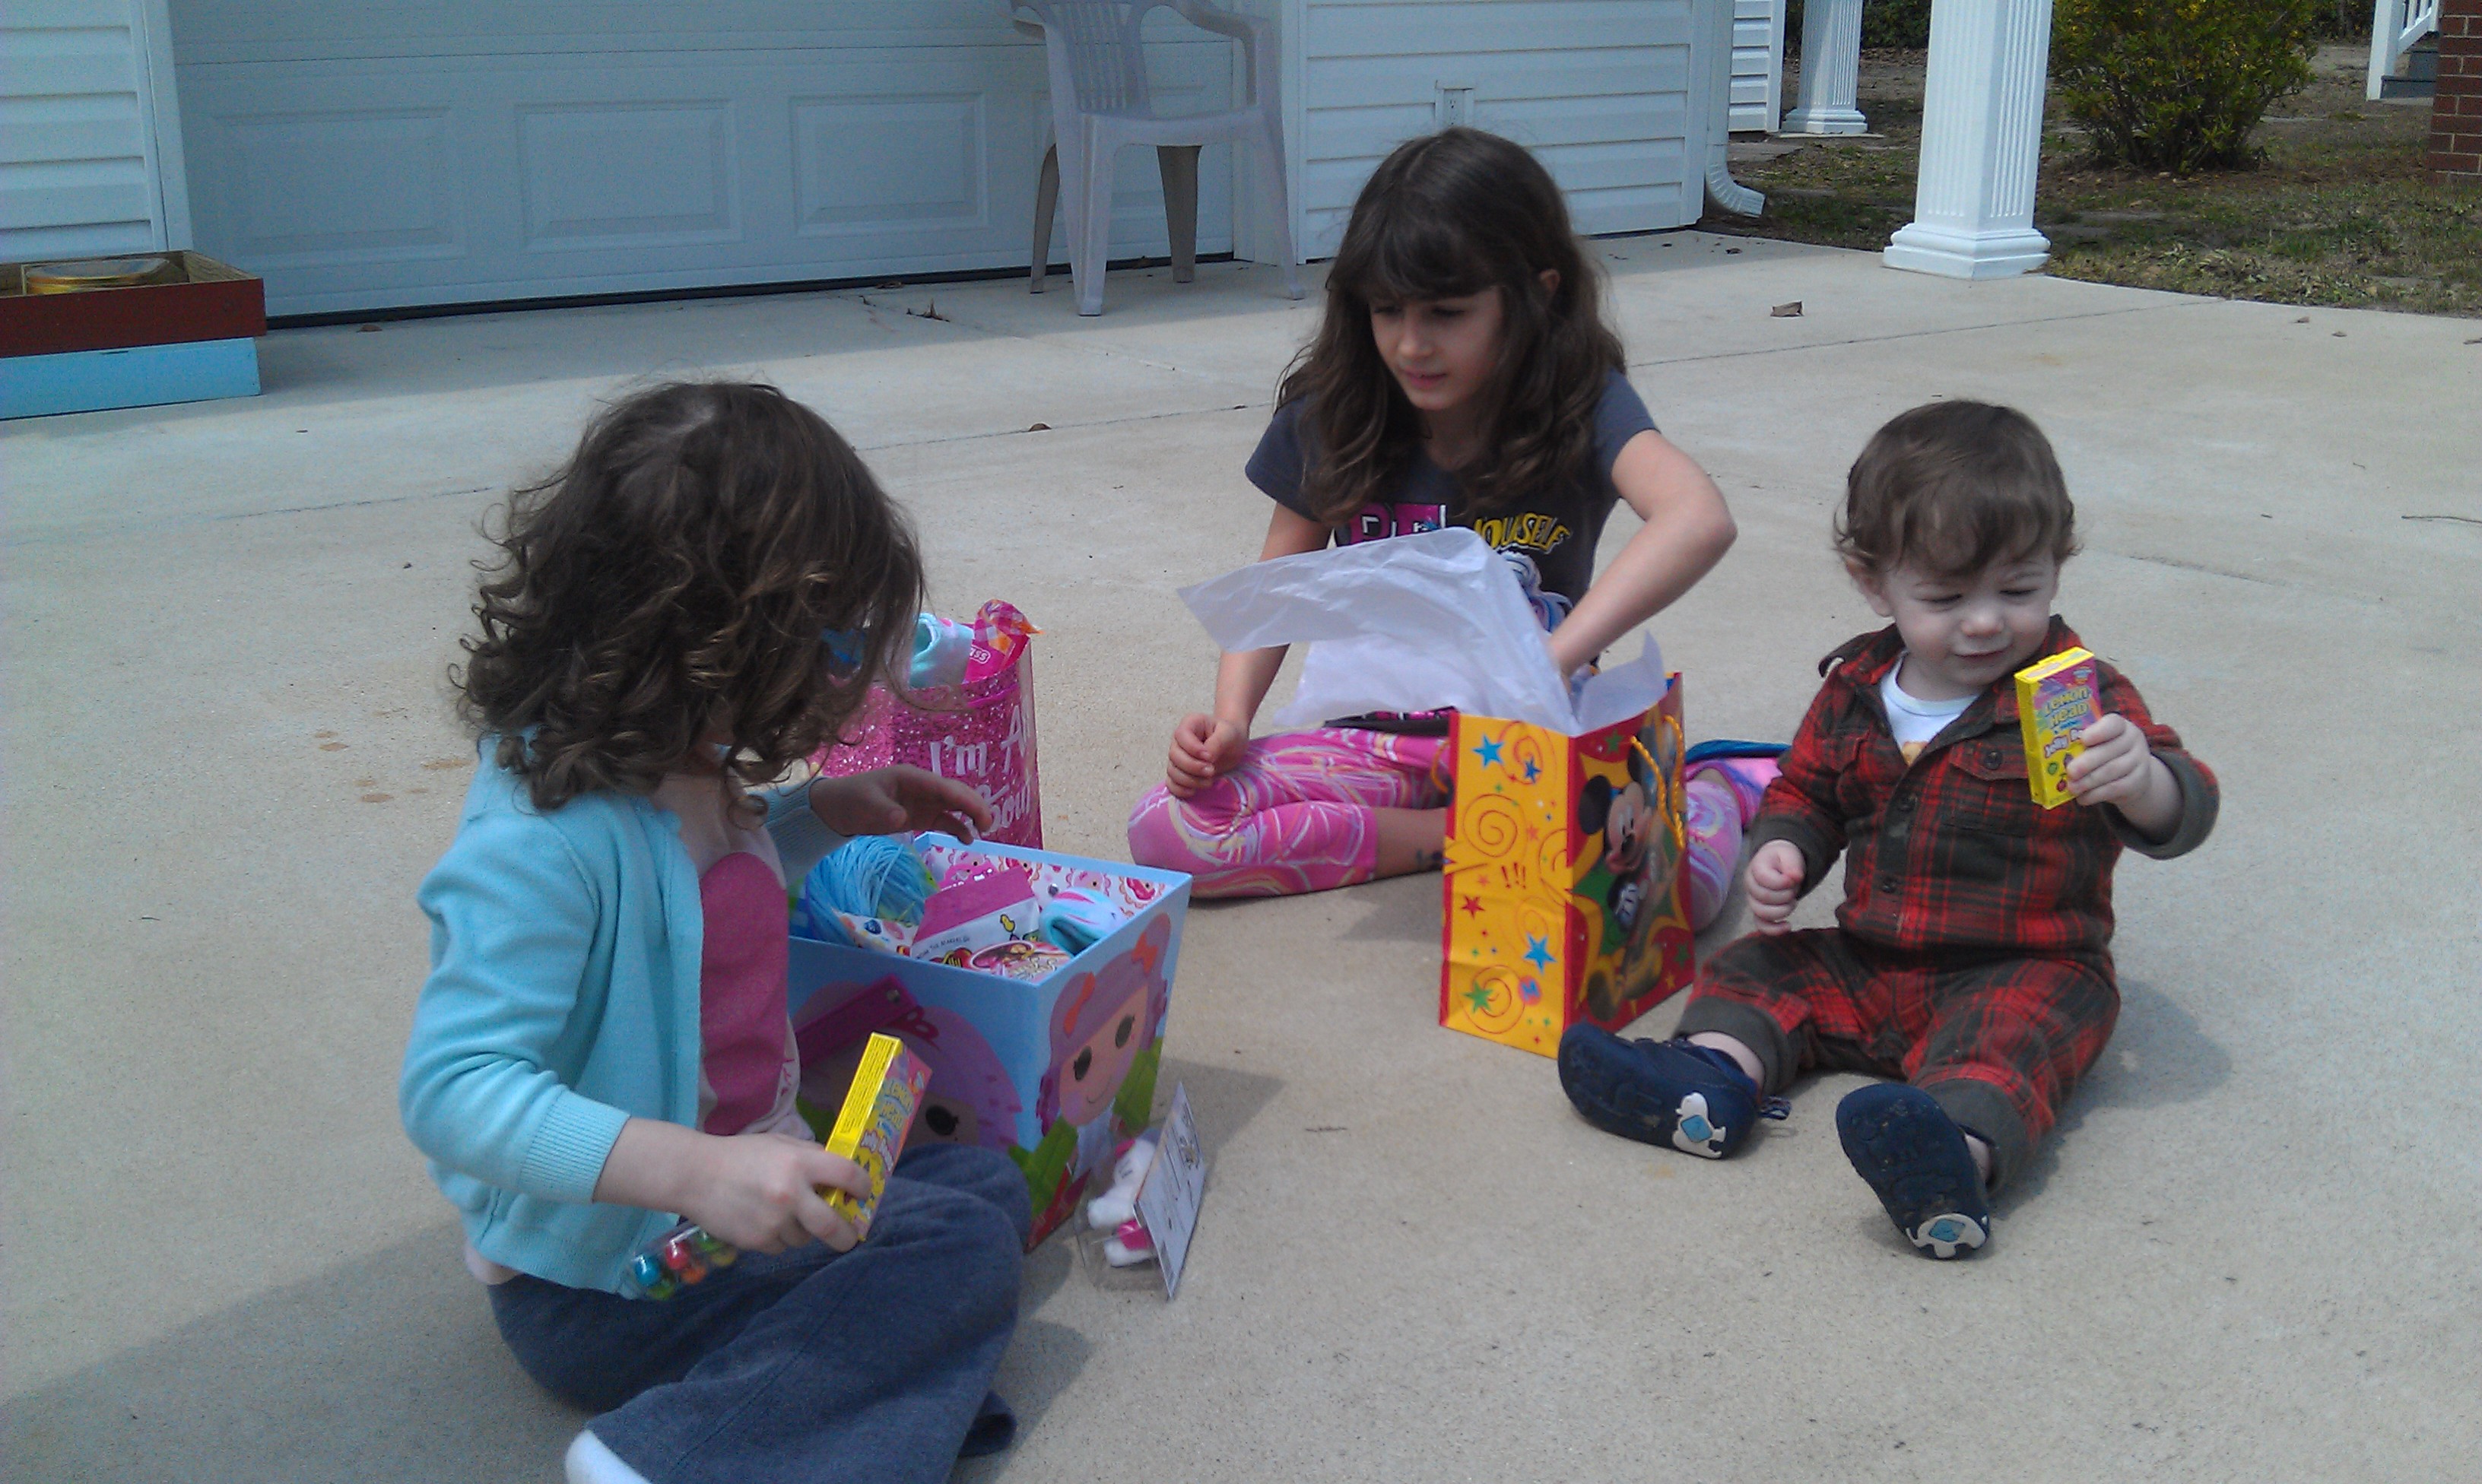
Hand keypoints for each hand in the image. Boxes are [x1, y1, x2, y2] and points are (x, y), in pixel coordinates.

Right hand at [681, 1131, 874, 1253]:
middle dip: (848, 1235)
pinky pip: (780, 1247)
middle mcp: (791, 1194)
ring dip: (802, 1231)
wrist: (694, 1175)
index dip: (863, 1186)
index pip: (847, 1175)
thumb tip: (840, 1173)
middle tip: (850, 1236)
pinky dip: (778, 1239)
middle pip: (834, 1226)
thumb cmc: (739, 1155)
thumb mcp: (778, 1144)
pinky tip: (761, 1221)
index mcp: (799, 1163)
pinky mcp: (757, 1241)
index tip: (864, 1194)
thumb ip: (810, 1155)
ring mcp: (774, 1221)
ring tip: (782, 1214)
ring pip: (804, 1238)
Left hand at [810, 766, 989, 840]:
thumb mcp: (865, 804)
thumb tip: (901, 819)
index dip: (966, 799)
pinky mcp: (921, 816)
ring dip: (971, 815)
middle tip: (988, 825)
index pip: (945, 787)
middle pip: (956, 793)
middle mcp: (923, 788)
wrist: (839, 809)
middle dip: (974, 806)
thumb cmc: (852, 799)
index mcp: (913, 778)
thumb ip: (884, 811)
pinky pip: (945, 820)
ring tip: (983, 831)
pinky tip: (967, 839)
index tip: (980, 814)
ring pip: (955, 806)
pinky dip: (958, 827)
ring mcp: (924, 802)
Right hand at [1165, 714, 1247, 798]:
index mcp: (1190, 724)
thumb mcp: (1229, 734)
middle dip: (1193, 767)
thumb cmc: (1230, 736)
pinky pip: (1171, 783)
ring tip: (1209, 781)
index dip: (1193, 749)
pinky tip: (1195, 791)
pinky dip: (1181, 790)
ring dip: (1190, 781)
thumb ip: (1218, 742)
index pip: (1181, 735)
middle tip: (1212, 771)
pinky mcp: (1179, 773)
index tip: (1210, 757)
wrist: (1233, 747)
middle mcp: (1179, 741)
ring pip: (1172, 771)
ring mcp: (1177, 758)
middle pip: (1174, 756)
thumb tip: (1207, 757)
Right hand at [1745, 839, 1804, 934]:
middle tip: (1795, 888)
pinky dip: (1774, 929)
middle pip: (1764, 897)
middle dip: (1786, 895)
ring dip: (1783, 910)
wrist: (1779, 863)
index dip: (1783, 882)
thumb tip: (1796, 877)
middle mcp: (1750, 885)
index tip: (1795, 878)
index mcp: (1756, 868)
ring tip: (1793, 901)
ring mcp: (1753, 900)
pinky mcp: (1759, 912)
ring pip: (1761, 912)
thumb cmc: (1783, 859)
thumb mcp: (1790, 855)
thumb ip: (1792, 864)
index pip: (1764, 879)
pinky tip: (1788, 926)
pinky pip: (1761, 925)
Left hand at [2065, 714, 2152, 809]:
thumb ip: (2081, 745)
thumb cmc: (2106, 754)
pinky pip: (2116, 788)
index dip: (2098, 732)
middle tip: (2070, 771)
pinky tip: (2082, 798)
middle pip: (2110, 750)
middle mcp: (2133, 740)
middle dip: (2087, 762)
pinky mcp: (2139, 781)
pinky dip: (2096, 794)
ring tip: (2072, 788)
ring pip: (2112, 771)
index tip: (2083, 739)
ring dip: (2089, 781)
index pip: (2113, 724)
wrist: (2133, 775)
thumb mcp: (2097, 744)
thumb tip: (2053, 754)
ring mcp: (2140, 761)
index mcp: (2120, 726)